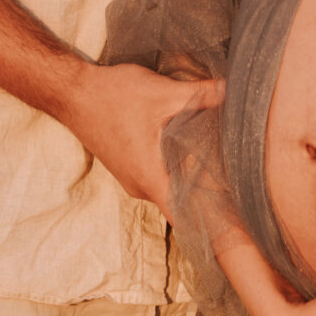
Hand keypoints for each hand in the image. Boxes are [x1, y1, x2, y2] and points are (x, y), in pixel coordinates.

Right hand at [61, 61, 222, 214]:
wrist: (72, 93)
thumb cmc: (112, 96)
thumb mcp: (161, 93)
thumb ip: (200, 94)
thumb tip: (232, 90)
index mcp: (149, 177)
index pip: (185, 217)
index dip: (211, 224)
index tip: (237, 225)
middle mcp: (140, 186)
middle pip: (181, 204)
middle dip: (209, 198)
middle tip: (243, 192)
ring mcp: (132, 178)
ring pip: (169, 189)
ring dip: (190, 181)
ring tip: (223, 170)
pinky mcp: (128, 166)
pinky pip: (157, 178)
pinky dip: (175, 171)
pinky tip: (192, 154)